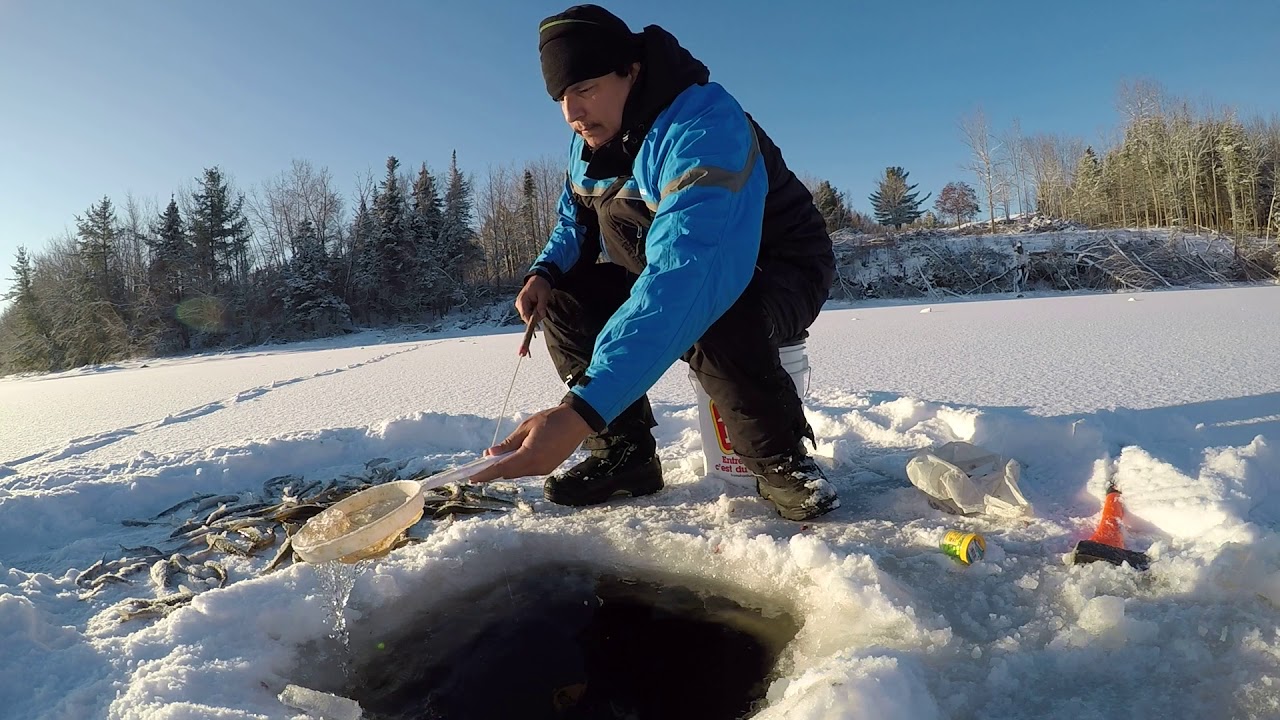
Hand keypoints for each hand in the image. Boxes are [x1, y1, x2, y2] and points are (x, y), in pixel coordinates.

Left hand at [468, 403, 592, 482]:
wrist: (577, 421)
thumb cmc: (551, 419)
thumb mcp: (526, 427)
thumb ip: (508, 443)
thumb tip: (491, 454)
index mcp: (530, 455)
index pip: (502, 468)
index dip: (485, 474)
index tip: (471, 478)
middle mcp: (537, 466)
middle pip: (509, 473)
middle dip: (493, 472)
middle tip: (477, 469)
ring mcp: (544, 469)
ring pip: (518, 473)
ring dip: (505, 469)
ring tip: (492, 462)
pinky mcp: (548, 468)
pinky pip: (527, 471)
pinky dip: (517, 467)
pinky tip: (510, 460)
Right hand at [516, 275, 551, 324]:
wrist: (538, 279)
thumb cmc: (541, 285)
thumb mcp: (544, 294)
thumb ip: (542, 305)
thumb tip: (541, 316)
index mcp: (522, 300)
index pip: (525, 316)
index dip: (532, 322)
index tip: (539, 324)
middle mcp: (518, 304)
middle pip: (526, 317)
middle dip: (535, 317)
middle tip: (543, 311)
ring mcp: (520, 305)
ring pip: (528, 316)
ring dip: (535, 314)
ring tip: (540, 305)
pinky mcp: (523, 305)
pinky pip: (528, 312)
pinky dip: (534, 312)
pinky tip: (537, 306)